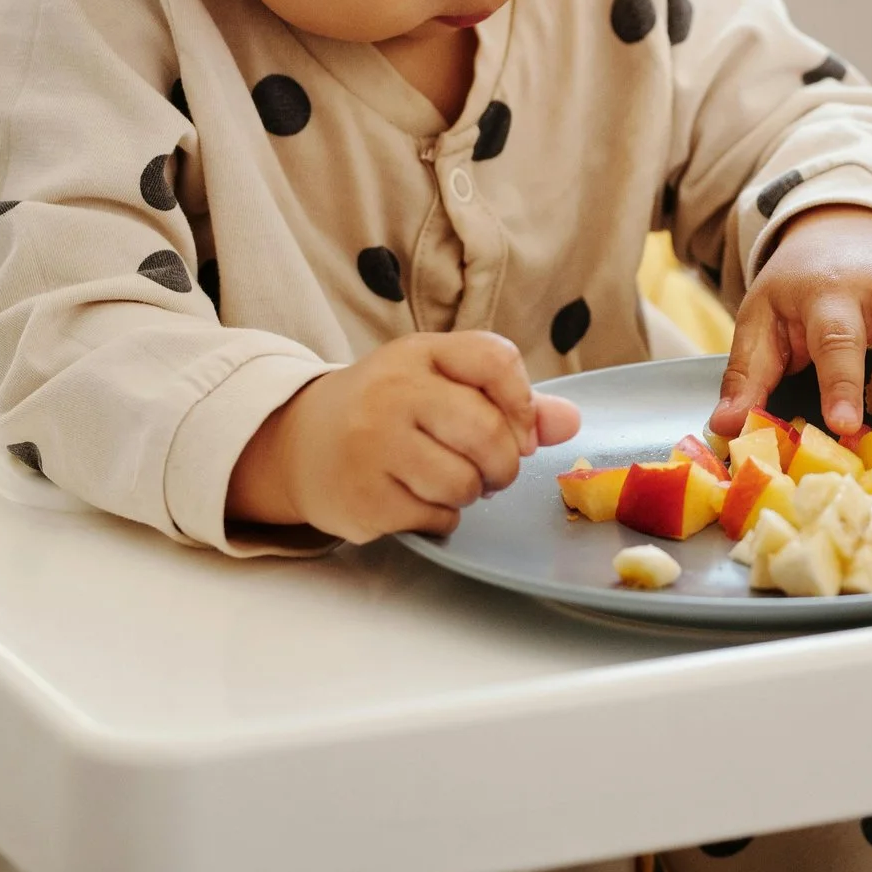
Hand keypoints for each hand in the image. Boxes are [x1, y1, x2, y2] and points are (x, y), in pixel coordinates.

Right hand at [227, 332, 579, 542]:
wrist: (301, 443)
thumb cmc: (389, 411)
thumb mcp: (440, 385)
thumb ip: (507, 400)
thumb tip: (570, 422)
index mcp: (418, 352)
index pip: (494, 359)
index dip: (523, 401)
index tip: (521, 429)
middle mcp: (392, 391)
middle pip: (487, 431)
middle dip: (505, 463)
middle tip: (494, 471)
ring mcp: (372, 444)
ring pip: (463, 482)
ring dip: (471, 493)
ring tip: (450, 482)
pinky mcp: (362, 496)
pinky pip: (435, 518)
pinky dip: (442, 518)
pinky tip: (419, 501)